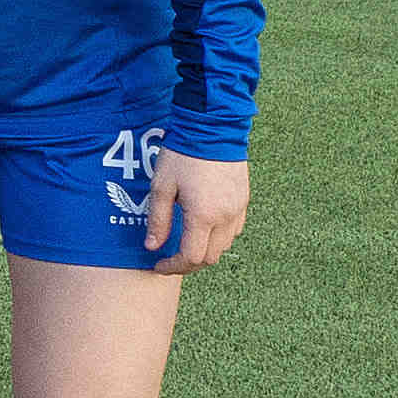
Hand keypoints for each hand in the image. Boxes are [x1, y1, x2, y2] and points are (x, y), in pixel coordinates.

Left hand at [144, 149, 248, 271]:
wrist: (213, 130)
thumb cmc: (182, 157)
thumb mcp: (162, 188)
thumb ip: (158, 221)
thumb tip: (153, 247)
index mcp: (204, 216)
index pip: (192, 257)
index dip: (173, 267)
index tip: (158, 266)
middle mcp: (226, 218)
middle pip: (210, 257)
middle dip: (188, 264)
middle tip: (169, 259)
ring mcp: (238, 210)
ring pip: (224, 246)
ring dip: (204, 251)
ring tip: (184, 244)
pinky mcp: (244, 201)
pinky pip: (233, 230)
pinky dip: (218, 238)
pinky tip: (202, 229)